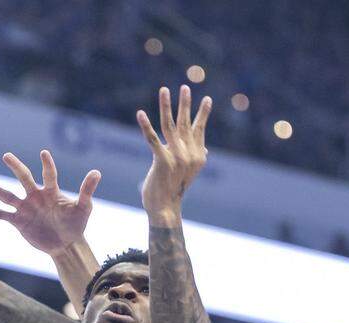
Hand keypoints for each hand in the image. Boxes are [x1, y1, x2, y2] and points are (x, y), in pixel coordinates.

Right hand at [0, 150, 100, 255]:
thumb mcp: (83, 208)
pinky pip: (3, 215)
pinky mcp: (19, 221)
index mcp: (51, 191)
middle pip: (24, 178)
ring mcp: (25, 208)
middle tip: (6, 156)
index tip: (44, 153)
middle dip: (16, 167)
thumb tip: (96, 172)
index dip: (47, 165)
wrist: (66, 244)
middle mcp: (36, 196)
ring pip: (9, 196)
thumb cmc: (76, 224)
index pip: (48, 175)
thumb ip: (87, 190)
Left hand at [136, 85, 210, 223]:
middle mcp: (190, 154)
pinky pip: (153, 139)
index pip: (199, 130)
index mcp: (198, 156)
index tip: (207, 100)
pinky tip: (141, 113)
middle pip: (186, 124)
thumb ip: (196, 158)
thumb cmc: (174, 190)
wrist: (166, 208)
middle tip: (185, 87)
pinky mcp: (162, 160)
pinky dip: (146, 126)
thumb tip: (206, 151)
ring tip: (164, 89)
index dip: (202, 114)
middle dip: (186, 104)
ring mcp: (177, 157)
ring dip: (167, 106)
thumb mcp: (188, 173)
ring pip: (170, 126)